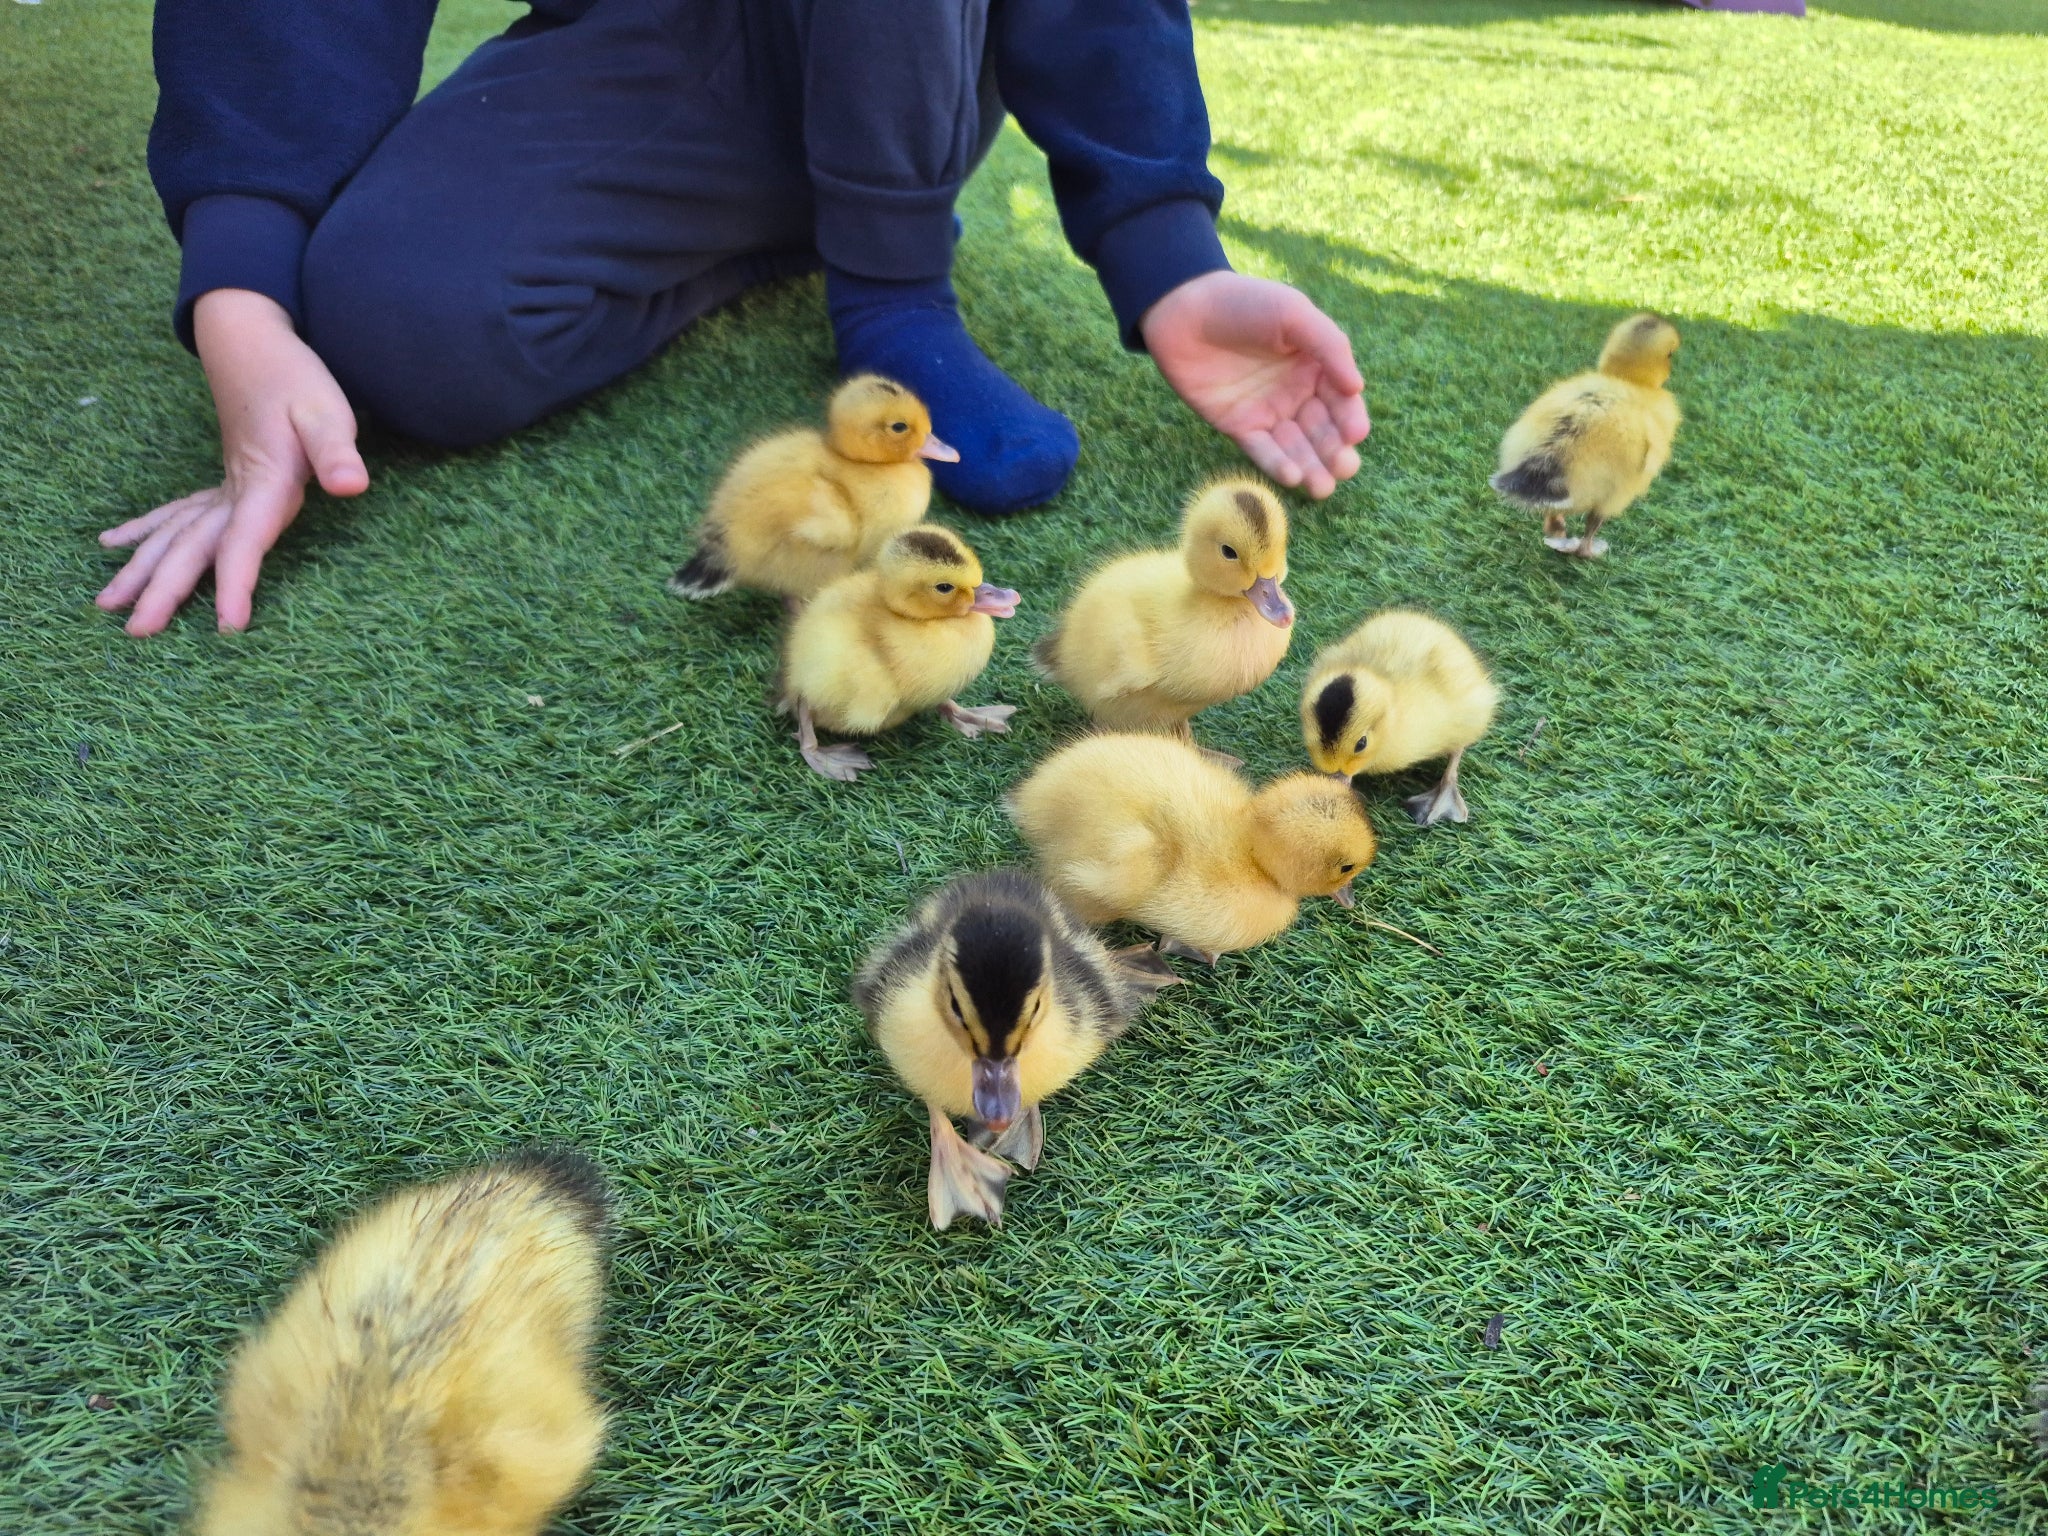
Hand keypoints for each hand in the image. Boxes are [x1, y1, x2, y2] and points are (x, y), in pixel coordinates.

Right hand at [97, 289, 366, 634]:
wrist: (252, 337)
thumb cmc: (295, 377)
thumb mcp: (327, 411)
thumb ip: (336, 451)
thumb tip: (349, 485)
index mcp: (263, 483)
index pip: (245, 542)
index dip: (237, 584)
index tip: (229, 626)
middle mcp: (235, 490)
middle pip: (194, 547)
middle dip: (164, 590)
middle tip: (135, 632)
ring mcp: (222, 484)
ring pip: (174, 533)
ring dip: (141, 569)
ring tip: (105, 603)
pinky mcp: (222, 477)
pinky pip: (175, 511)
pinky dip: (145, 531)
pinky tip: (112, 544)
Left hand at [1141, 271, 1369, 498]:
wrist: (1185, 310)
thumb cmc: (1244, 304)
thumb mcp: (1294, 314)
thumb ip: (1330, 347)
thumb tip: (1357, 388)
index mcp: (1315, 365)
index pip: (1341, 398)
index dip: (1350, 417)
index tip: (1355, 434)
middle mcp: (1296, 391)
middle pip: (1322, 428)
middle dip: (1335, 451)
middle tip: (1344, 469)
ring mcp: (1267, 411)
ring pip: (1296, 446)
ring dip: (1312, 467)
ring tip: (1322, 488)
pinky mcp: (1239, 425)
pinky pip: (1262, 449)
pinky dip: (1277, 464)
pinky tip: (1292, 477)